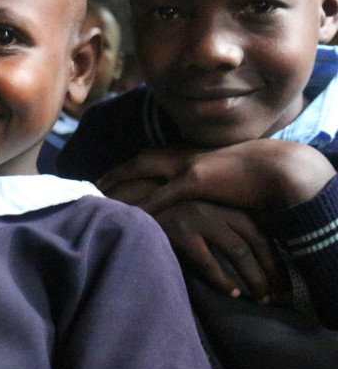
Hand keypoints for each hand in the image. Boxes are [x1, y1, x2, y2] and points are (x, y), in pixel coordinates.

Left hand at [98, 141, 335, 212]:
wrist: (277, 169)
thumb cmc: (250, 176)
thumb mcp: (216, 177)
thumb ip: (197, 182)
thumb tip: (185, 194)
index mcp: (185, 153)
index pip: (146, 158)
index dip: (123, 168)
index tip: (104, 178)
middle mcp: (181, 154)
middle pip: (137, 162)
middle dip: (113, 174)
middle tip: (90, 187)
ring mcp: (186, 164)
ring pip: (142, 174)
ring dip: (120, 186)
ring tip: (98, 200)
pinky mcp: (197, 179)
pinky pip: (163, 194)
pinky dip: (145, 205)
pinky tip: (129, 215)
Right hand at [149, 200, 287, 303]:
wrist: (129, 211)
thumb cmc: (167, 220)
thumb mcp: (199, 219)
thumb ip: (222, 231)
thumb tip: (254, 262)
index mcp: (223, 204)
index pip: (262, 233)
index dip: (275, 260)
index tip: (283, 284)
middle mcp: (215, 207)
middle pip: (256, 241)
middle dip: (272, 272)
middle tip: (281, 297)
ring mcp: (197, 216)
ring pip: (239, 251)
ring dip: (254, 278)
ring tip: (260, 299)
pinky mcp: (179, 230)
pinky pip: (209, 260)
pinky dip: (222, 279)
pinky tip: (230, 293)